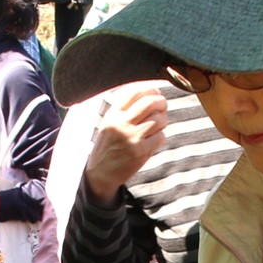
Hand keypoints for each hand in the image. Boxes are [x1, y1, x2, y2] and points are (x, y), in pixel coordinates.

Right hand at [83, 83, 167, 204]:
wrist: (100, 174)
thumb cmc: (107, 147)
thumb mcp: (108, 124)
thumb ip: (123, 109)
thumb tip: (149, 94)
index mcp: (112, 115)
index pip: (134, 92)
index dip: (149, 89)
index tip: (155, 92)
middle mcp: (121, 123)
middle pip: (149, 103)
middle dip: (161, 102)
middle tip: (163, 105)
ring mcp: (131, 137)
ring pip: (158, 119)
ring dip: (163, 120)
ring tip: (158, 125)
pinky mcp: (140, 151)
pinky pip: (160, 136)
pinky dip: (161, 136)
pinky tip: (154, 140)